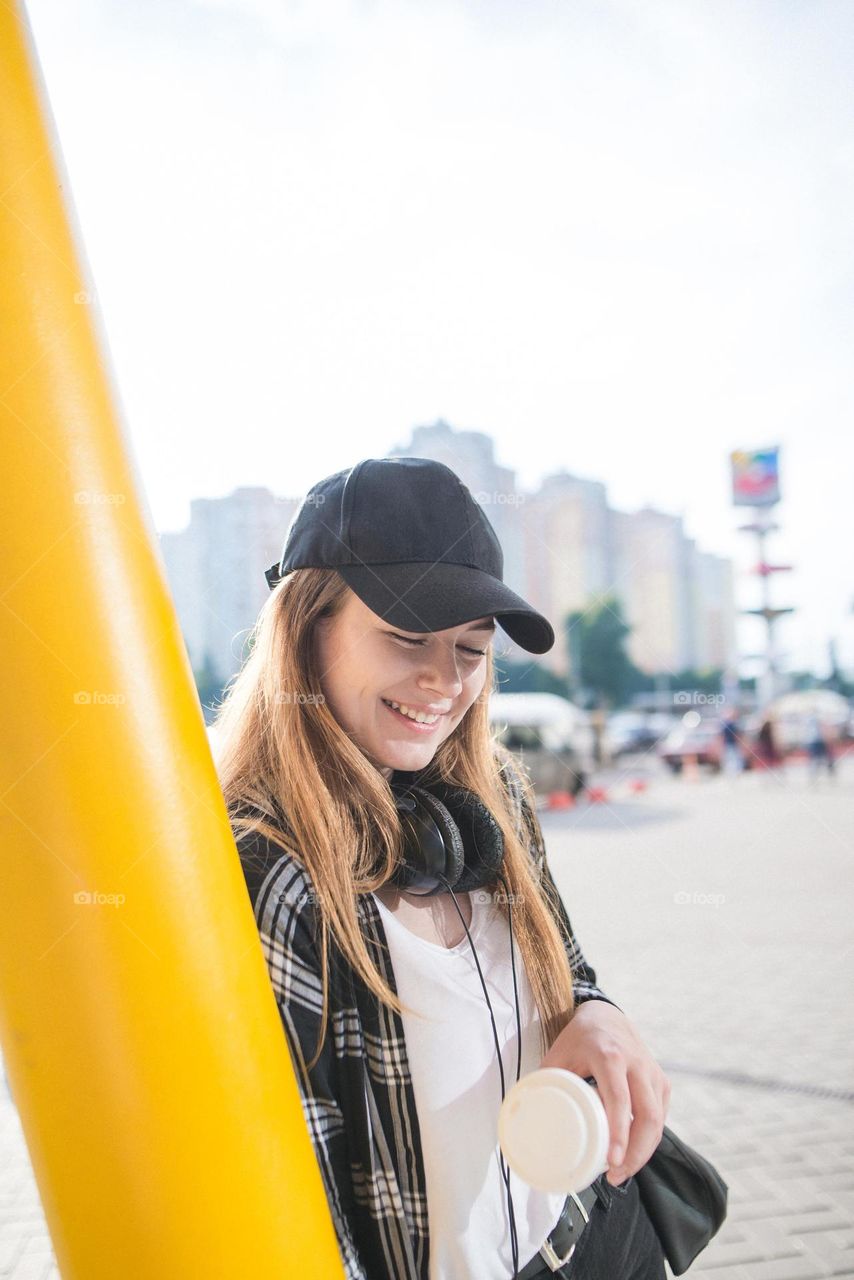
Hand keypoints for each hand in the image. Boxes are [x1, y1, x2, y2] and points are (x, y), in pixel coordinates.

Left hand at [540, 1000, 670, 1185]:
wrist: (606, 1014)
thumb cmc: (578, 1038)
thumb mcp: (558, 1054)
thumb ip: (545, 1083)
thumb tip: (526, 1120)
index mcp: (609, 1055)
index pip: (619, 1098)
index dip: (618, 1132)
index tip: (612, 1161)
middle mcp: (636, 1063)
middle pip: (648, 1115)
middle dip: (635, 1153)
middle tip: (615, 1176)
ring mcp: (652, 1071)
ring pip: (658, 1119)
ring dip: (643, 1151)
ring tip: (621, 1171)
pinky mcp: (661, 1080)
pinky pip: (661, 1115)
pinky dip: (649, 1138)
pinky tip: (634, 1152)